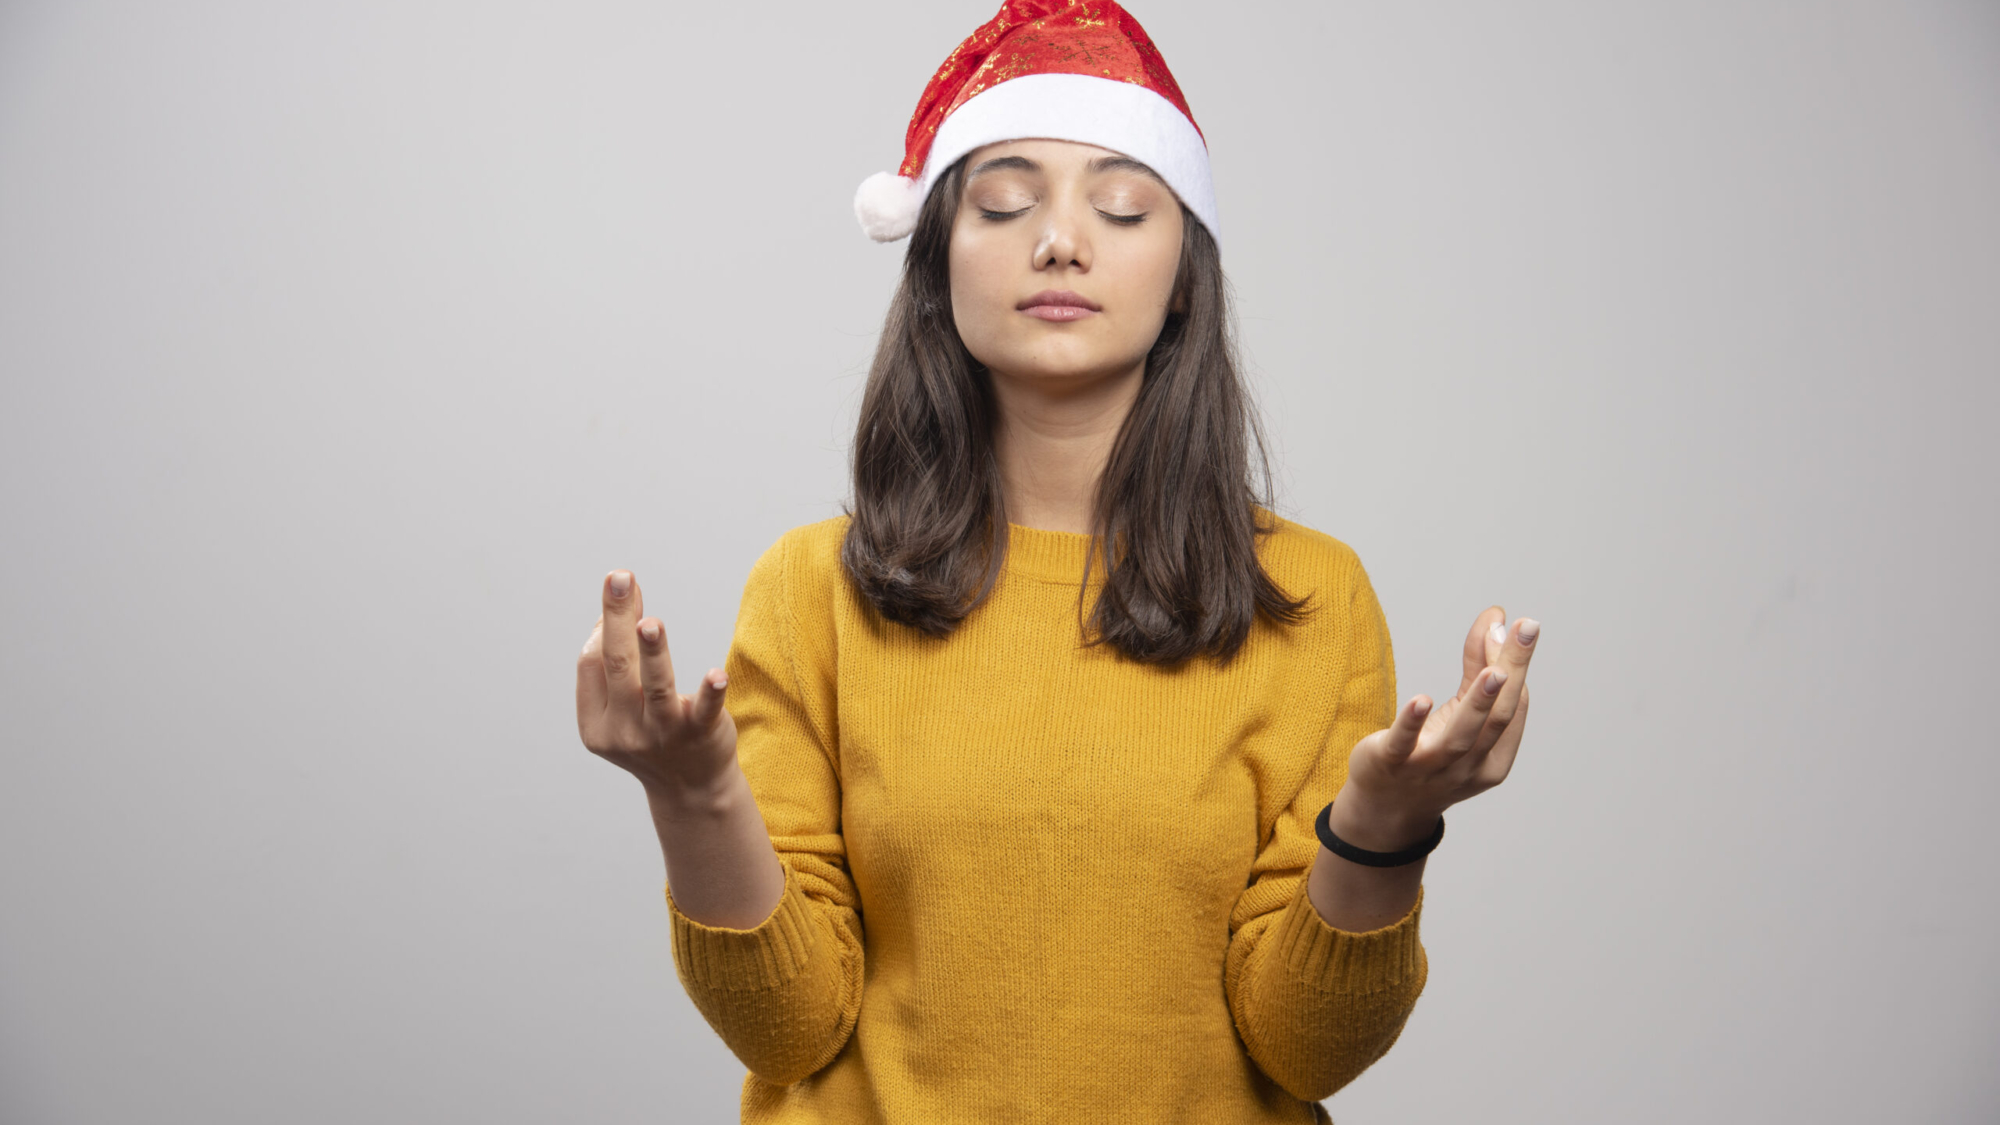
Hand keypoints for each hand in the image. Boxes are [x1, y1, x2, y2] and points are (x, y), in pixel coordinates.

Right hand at [574, 569, 737, 796]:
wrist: (692, 789)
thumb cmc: (653, 735)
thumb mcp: (622, 710)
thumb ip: (612, 670)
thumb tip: (610, 614)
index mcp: (596, 724)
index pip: (592, 664)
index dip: (604, 626)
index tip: (622, 590)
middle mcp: (625, 731)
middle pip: (618, 665)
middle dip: (617, 618)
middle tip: (620, 578)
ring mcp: (662, 735)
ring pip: (655, 686)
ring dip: (652, 652)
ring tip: (650, 622)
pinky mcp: (700, 735)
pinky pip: (704, 711)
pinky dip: (710, 692)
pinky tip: (716, 674)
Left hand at [1331, 606, 1539, 848]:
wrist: (1386, 808)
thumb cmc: (1432, 753)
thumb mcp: (1460, 713)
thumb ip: (1477, 669)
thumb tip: (1497, 620)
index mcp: (1493, 759)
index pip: (1513, 710)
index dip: (1516, 666)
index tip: (1520, 625)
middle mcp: (1467, 768)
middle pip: (1496, 718)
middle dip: (1512, 673)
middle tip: (1525, 629)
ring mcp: (1430, 768)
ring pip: (1461, 736)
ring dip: (1479, 703)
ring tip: (1494, 670)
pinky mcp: (1391, 764)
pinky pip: (1405, 744)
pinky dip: (1413, 723)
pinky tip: (1421, 700)